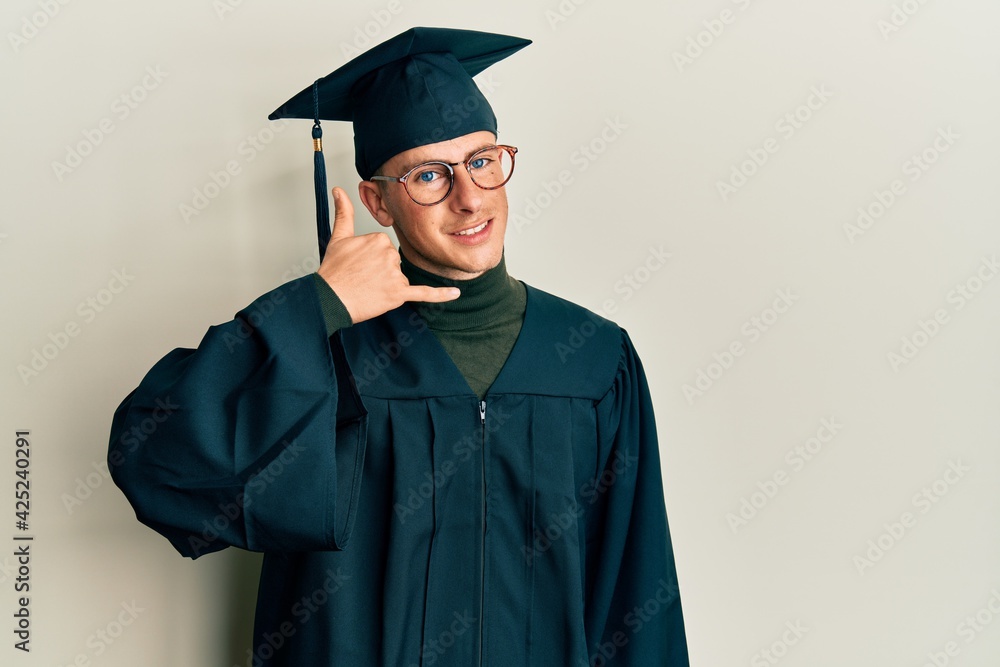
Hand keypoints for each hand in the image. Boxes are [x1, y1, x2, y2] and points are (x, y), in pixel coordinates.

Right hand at [317, 187, 459, 323]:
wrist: (329, 298)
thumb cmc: (334, 270)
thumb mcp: (338, 236)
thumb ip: (343, 212)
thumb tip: (339, 190)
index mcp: (380, 239)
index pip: (386, 248)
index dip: (372, 259)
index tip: (358, 264)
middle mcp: (390, 254)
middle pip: (394, 263)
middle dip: (380, 272)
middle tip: (361, 277)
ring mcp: (395, 274)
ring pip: (400, 279)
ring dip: (387, 286)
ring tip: (366, 288)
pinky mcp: (398, 293)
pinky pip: (424, 293)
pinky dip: (441, 294)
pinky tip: (456, 292)